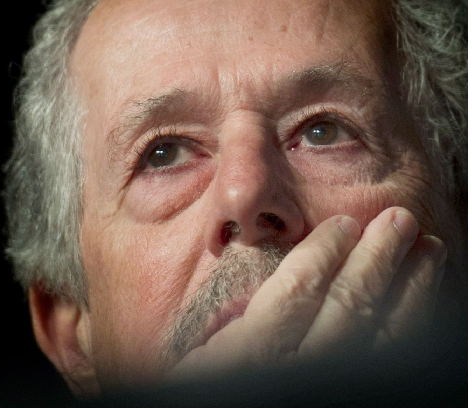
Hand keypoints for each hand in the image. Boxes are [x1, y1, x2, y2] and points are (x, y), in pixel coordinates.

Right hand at [170, 207, 446, 378]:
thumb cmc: (205, 393)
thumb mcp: (196, 360)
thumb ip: (227, 327)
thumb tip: (260, 290)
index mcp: (250, 356)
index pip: (297, 291)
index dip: (324, 252)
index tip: (342, 224)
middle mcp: (298, 372)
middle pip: (350, 306)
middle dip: (379, 257)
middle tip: (400, 220)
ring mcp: (331, 388)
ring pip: (387, 337)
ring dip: (413, 289)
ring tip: (429, 252)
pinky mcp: (350, 398)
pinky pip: (390, 362)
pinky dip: (413, 330)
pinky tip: (422, 306)